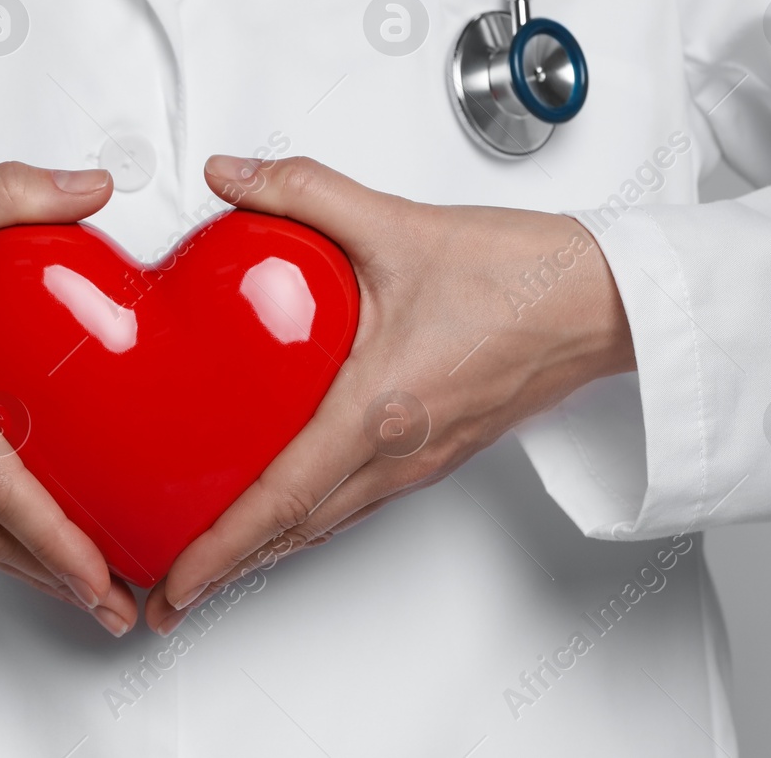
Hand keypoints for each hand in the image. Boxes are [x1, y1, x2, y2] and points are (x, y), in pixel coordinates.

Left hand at [145, 155, 635, 632]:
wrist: (606, 301)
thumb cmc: (524, 277)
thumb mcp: (396, 223)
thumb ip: (302, 192)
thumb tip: (228, 178)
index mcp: (381, 410)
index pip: (281, 497)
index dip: (219, 549)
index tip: (175, 584)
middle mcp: (400, 453)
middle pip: (295, 530)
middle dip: (225, 569)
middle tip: (164, 592)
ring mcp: (422, 460)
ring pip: (326, 522)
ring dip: (265, 549)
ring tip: (210, 560)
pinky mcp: (437, 449)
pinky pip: (357, 500)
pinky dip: (307, 518)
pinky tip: (285, 501)